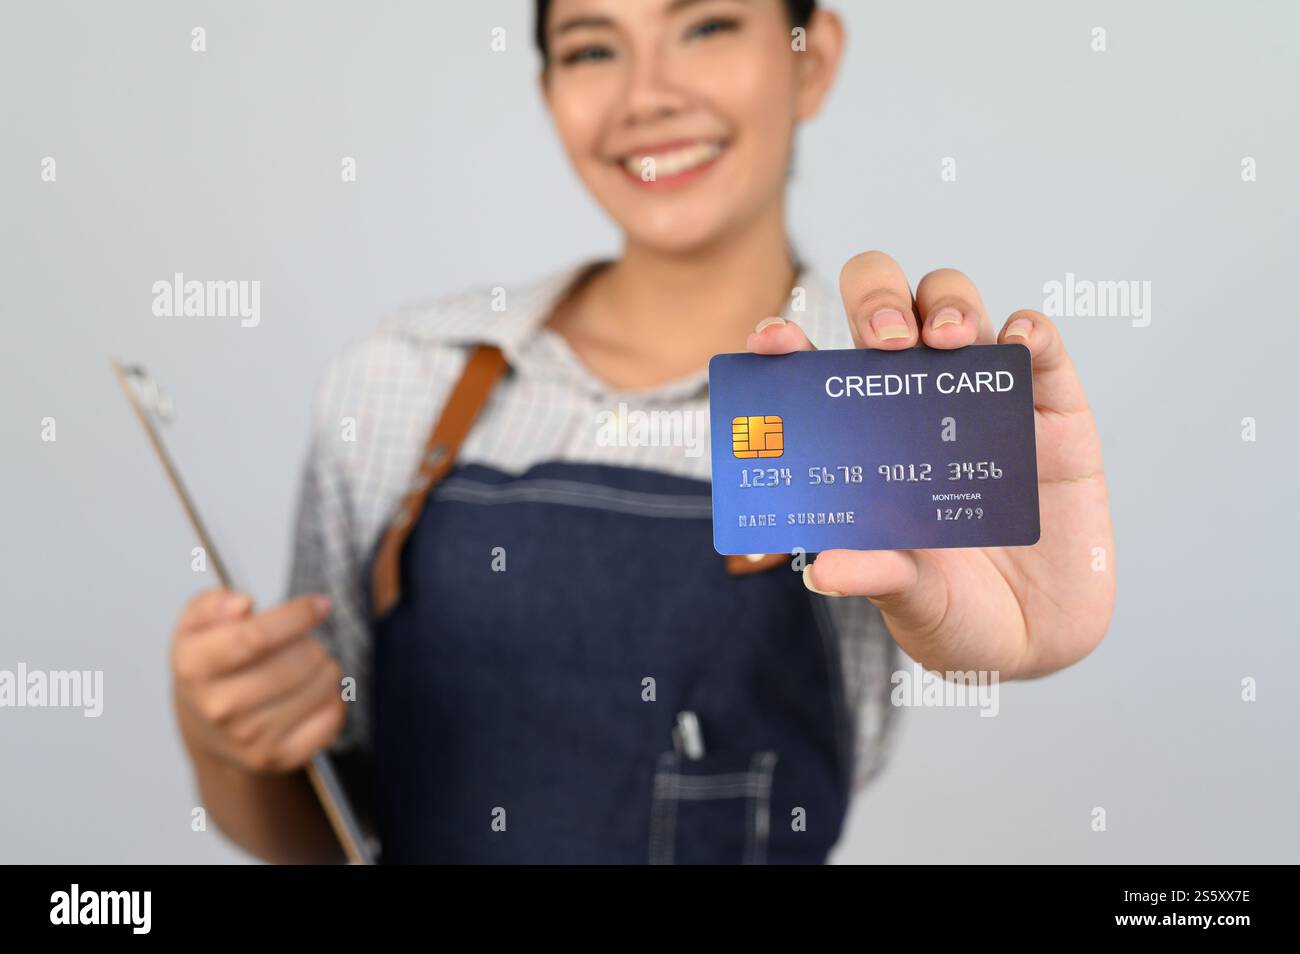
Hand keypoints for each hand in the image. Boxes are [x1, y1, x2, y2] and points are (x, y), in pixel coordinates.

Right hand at [171, 590, 345, 772]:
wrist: (207, 731)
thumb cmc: (210, 667)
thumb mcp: (195, 626)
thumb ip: (214, 603)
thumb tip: (242, 605)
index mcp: (195, 667)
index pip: (256, 637)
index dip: (297, 615)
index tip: (320, 605)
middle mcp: (218, 706)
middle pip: (298, 660)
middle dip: (312, 642)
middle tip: (303, 644)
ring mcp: (248, 738)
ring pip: (322, 685)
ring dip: (325, 668)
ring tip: (306, 668)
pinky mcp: (276, 758)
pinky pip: (331, 718)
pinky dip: (333, 700)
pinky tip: (313, 695)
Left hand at [748, 251, 1115, 678]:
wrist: (1037, 641)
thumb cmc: (953, 612)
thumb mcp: (908, 598)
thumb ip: (873, 574)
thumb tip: (823, 569)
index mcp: (859, 438)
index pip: (812, 367)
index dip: (787, 342)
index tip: (773, 341)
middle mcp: (915, 403)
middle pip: (887, 309)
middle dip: (876, 300)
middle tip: (883, 340)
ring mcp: (983, 399)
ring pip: (956, 307)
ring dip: (947, 304)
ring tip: (945, 340)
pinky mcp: (1051, 411)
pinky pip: (1040, 349)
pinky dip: (1028, 331)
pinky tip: (1016, 341)